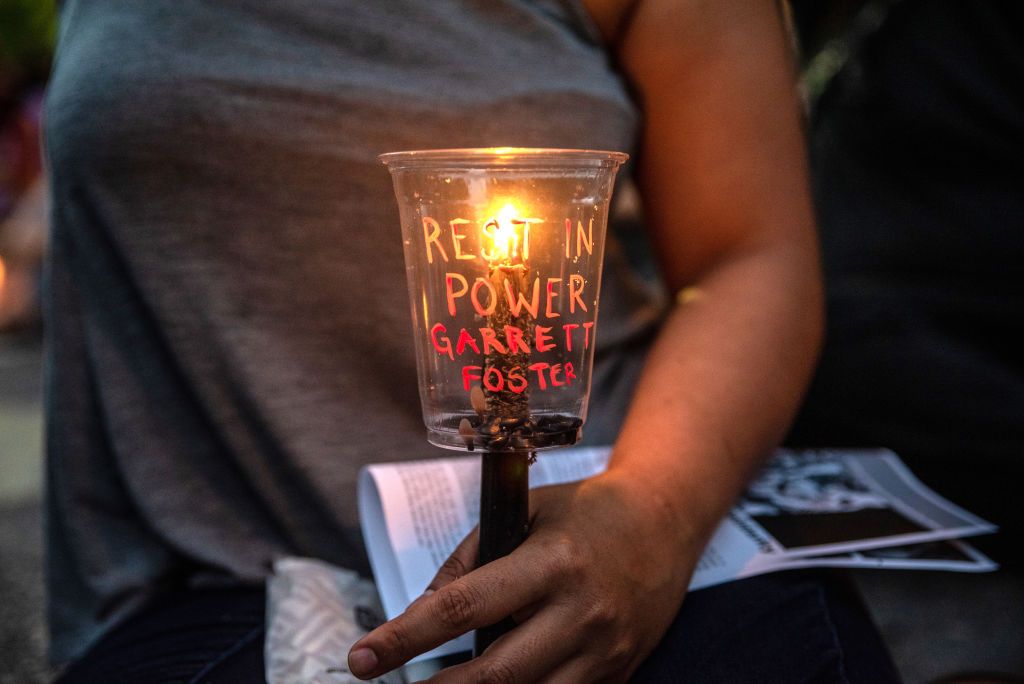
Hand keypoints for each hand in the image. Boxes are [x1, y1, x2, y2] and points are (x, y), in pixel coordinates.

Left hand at [347, 469, 699, 681]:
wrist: (665, 524)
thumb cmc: (586, 512)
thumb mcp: (525, 511)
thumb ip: (472, 558)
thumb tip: (424, 610)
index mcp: (552, 563)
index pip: (463, 607)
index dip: (406, 637)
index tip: (364, 657)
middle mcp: (580, 614)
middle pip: (494, 674)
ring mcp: (603, 653)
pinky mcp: (616, 675)